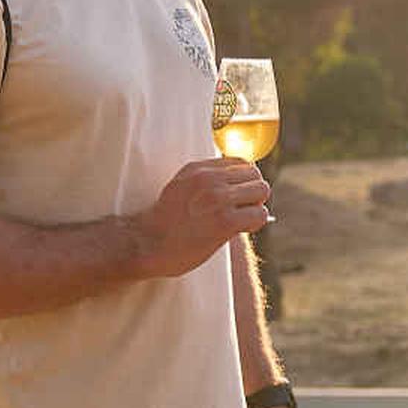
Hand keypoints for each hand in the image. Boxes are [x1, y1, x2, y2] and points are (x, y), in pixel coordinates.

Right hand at [135, 159, 272, 278]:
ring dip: (255, 207)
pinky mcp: (225, 221)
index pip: (241, 162)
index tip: (235, 197)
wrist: (146, 245)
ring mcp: (217, 198)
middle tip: (240, 211)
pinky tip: (240, 230)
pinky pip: (259, 214)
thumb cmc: (164, 223)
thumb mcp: (180, 188)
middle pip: (255, 175)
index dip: (244, 181)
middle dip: (252, 193)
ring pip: (262, 191)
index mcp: (198, 168)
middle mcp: (208, 178)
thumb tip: (239, 183)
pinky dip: (255, 223)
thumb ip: (205, 181)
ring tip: (240, 220)